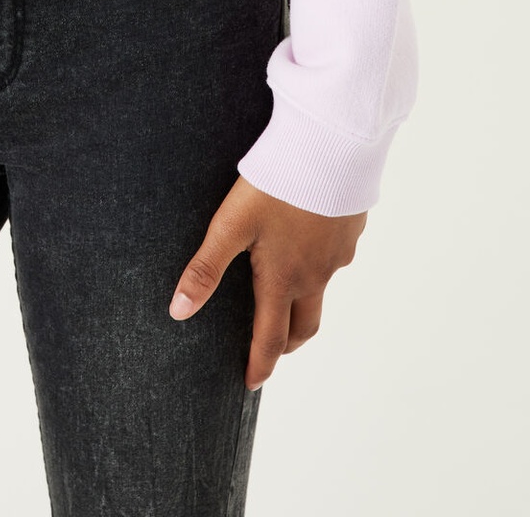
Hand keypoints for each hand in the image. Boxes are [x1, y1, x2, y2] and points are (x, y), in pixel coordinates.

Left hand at [168, 173, 366, 388]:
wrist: (329, 148)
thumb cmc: (277, 185)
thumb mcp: (231, 225)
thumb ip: (206, 268)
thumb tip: (179, 311)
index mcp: (283, 279)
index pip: (271, 339)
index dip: (259, 365)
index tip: (250, 382)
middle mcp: (315, 274)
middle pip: (305, 326)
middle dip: (287, 343)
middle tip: (271, 347)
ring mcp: (338, 253)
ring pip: (322, 290)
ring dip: (304, 301)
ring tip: (285, 291)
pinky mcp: (350, 229)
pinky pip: (335, 256)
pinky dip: (320, 262)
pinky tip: (307, 238)